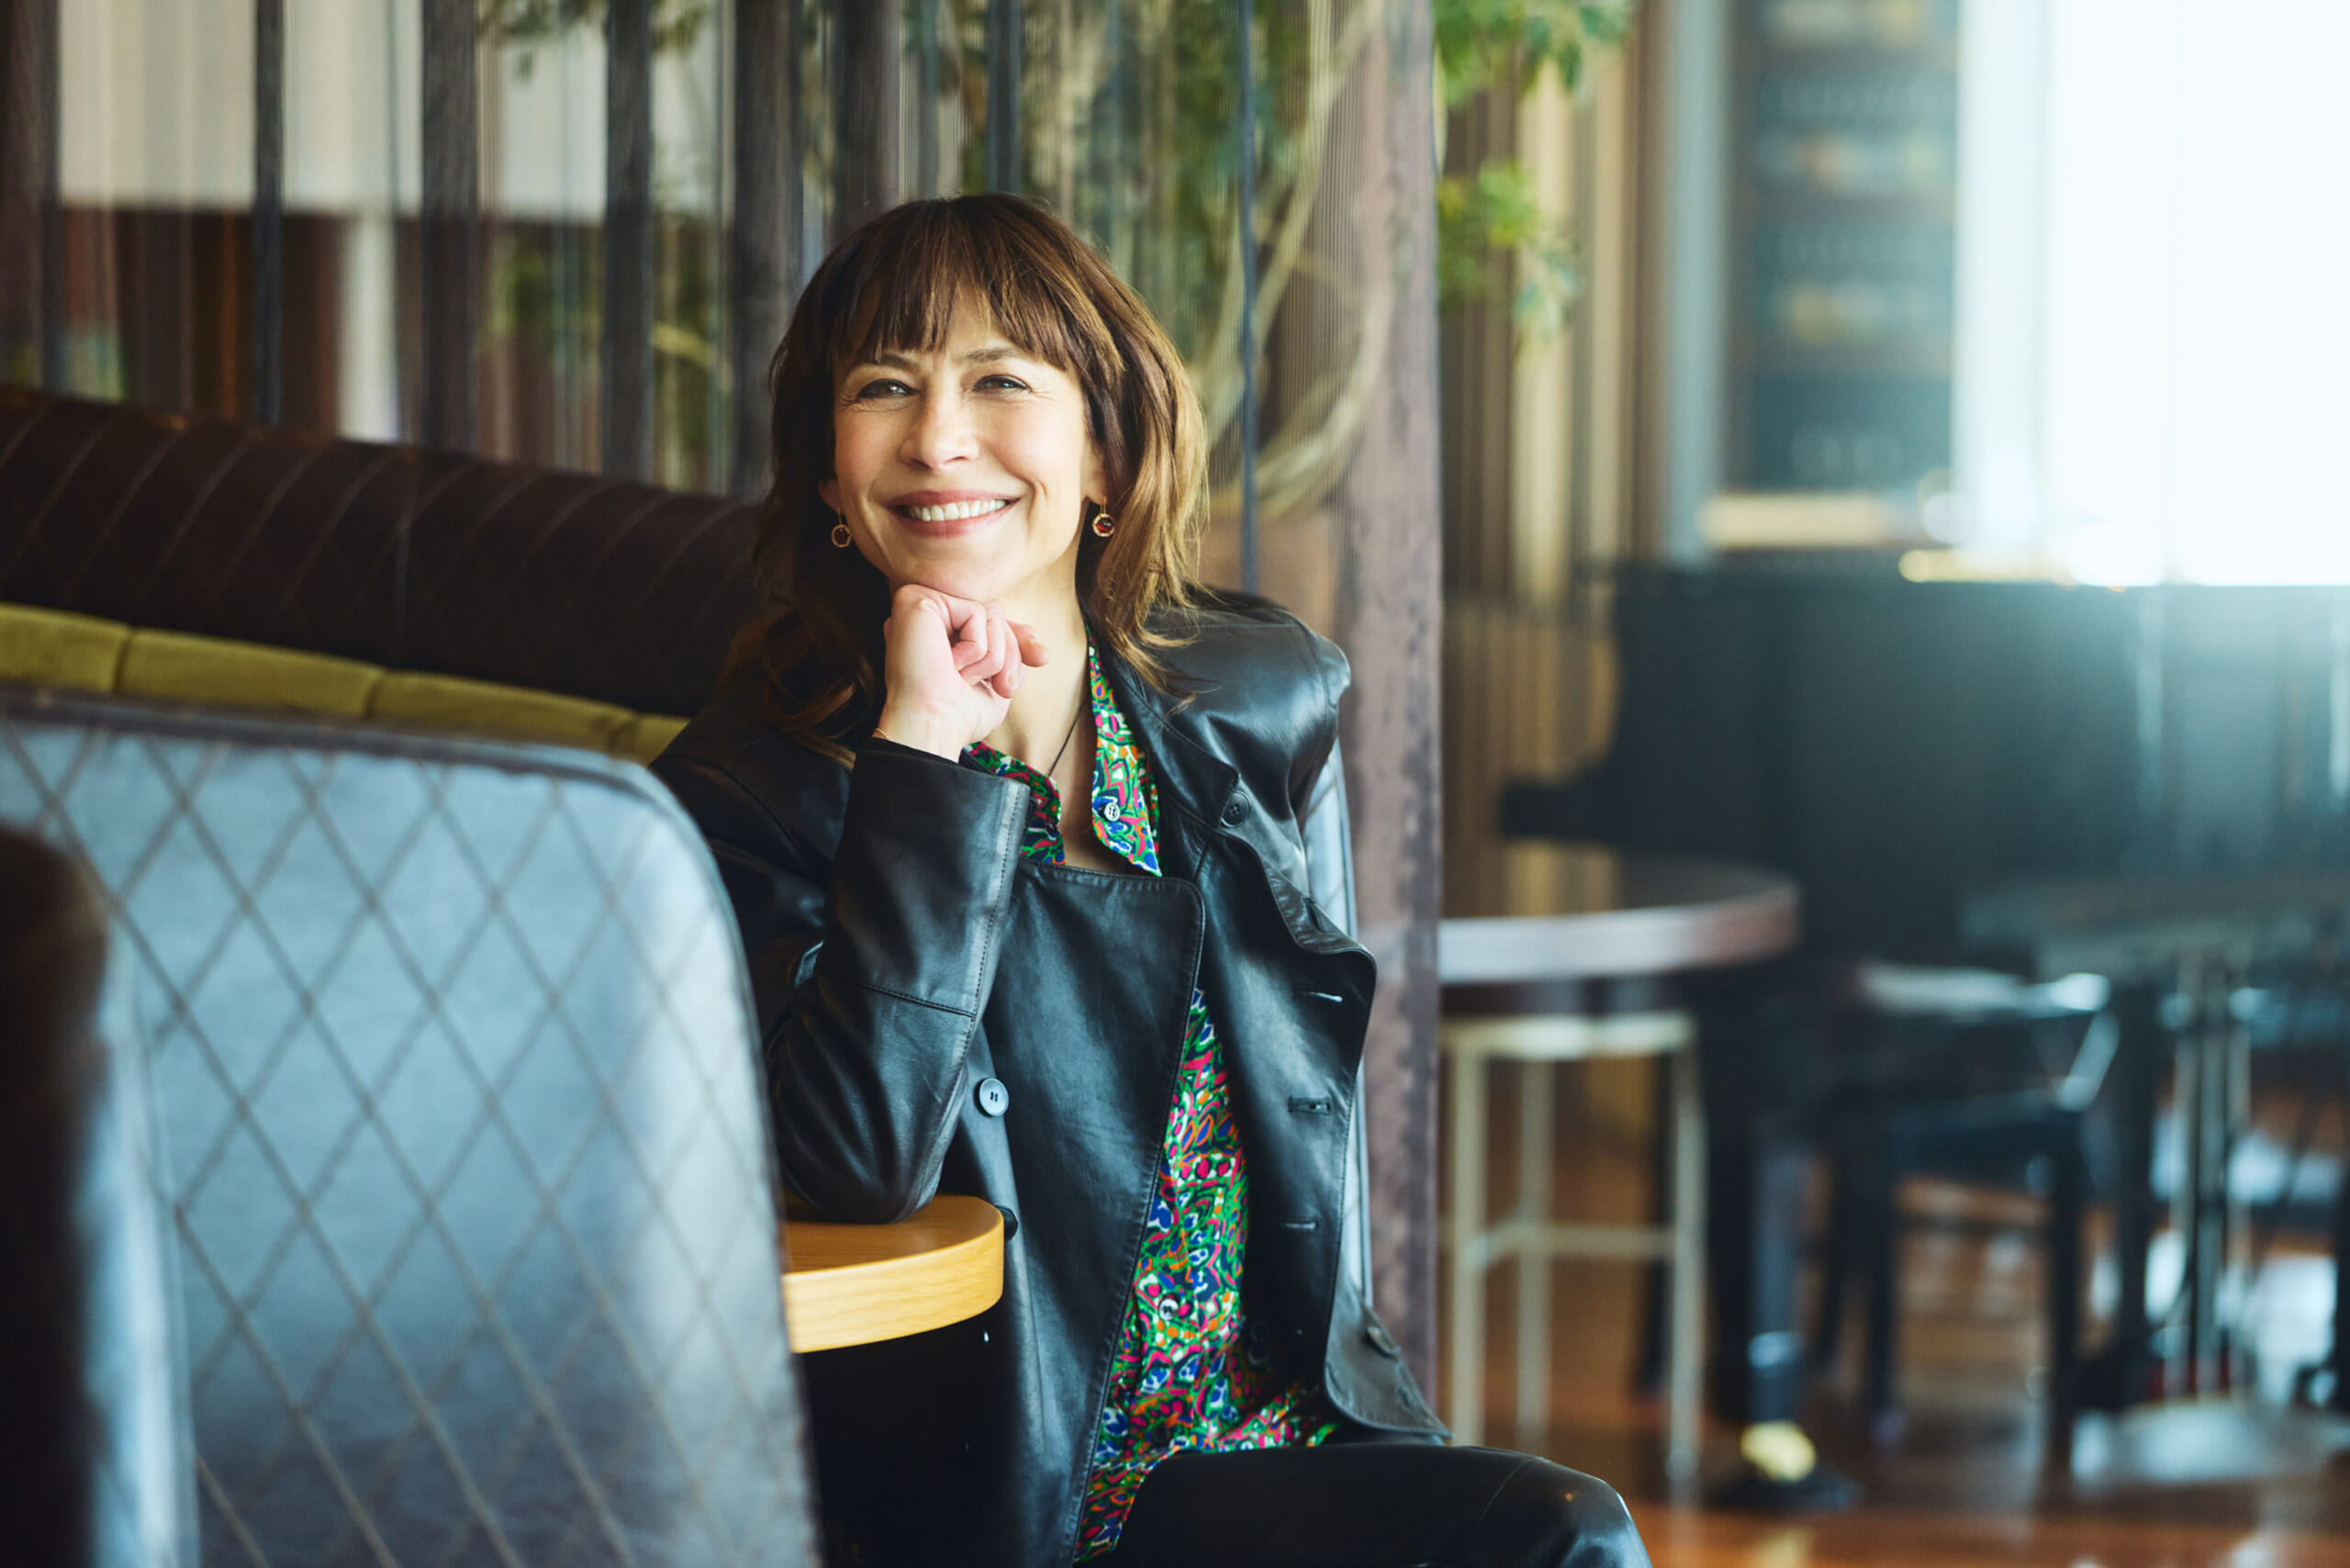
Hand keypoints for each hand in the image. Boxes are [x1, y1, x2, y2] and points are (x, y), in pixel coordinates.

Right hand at [874, 584, 1048, 757]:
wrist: (931, 727)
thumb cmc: (956, 718)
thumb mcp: (994, 688)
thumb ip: (1012, 662)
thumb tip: (1041, 652)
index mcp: (936, 632)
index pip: (988, 620)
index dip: (1016, 638)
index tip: (1041, 658)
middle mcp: (925, 615)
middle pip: (994, 613)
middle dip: (1009, 652)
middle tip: (1004, 689)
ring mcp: (920, 604)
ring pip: (989, 611)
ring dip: (993, 654)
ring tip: (964, 679)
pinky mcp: (919, 600)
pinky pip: (975, 611)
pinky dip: (976, 646)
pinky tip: (950, 665)